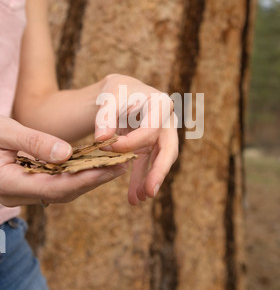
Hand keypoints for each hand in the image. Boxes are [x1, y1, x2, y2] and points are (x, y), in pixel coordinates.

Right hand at [0, 116, 127, 206]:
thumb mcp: (2, 131)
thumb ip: (32, 143)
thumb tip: (67, 153)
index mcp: (8, 184)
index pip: (56, 187)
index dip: (86, 179)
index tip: (112, 168)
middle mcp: (16, 194)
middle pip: (63, 192)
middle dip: (94, 180)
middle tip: (124, 165)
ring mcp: (20, 191)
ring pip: (61, 190)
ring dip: (88, 178)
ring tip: (116, 163)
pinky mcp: (26, 184)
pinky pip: (55, 183)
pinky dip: (75, 174)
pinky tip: (93, 163)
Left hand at [94, 74, 178, 204]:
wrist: (119, 92)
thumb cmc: (117, 91)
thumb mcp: (110, 96)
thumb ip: (105, 116)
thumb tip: (101, 140)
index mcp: (161, 105)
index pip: (150, 131)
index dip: (130, 144)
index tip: (106, 149)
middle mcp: (167, 121)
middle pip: (168, 150)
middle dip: (158, 172)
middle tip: (149, 192)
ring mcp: (162, 136)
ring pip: (160, 161)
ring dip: (150, 180)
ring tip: (139, 199)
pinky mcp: (152, 147)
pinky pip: (148, 165)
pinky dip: (141, 180)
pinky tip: (134, 198)